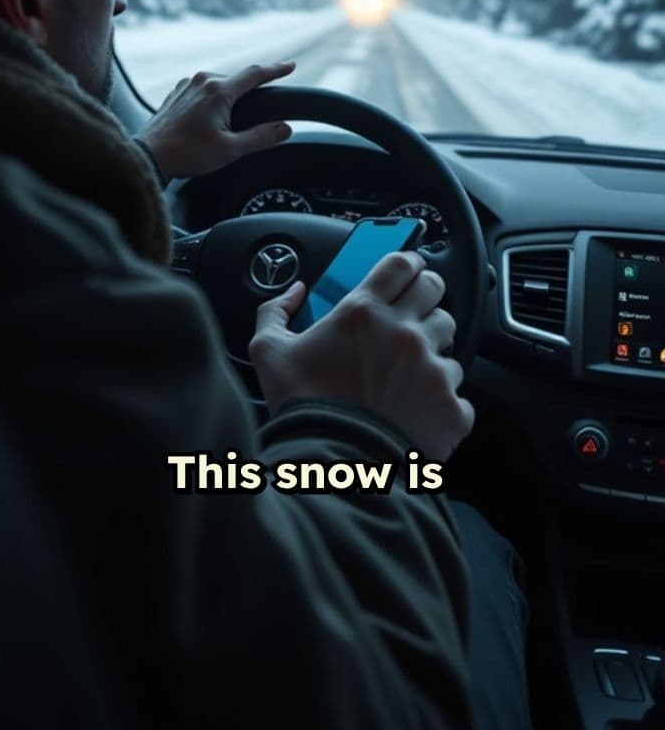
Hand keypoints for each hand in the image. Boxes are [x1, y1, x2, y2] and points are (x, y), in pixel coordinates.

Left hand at [138, 60, 295, 182]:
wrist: (149, 156)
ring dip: (230, 95)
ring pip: (219, 84)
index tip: (290, 65)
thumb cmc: (187, 154)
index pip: (255, 74)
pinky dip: (213, 98)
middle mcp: (202, 81)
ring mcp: (187, 85)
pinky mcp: (176, 92)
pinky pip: (202, 88)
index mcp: (218, 91)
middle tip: (262, 105)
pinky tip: (210, 118)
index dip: (276, 69)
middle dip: (251, 90)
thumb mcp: (230, 149)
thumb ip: (261, 137)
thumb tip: (285, 129)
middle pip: (237, 80)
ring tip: (232, 119)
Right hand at [249, 250, 473, 460]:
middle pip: (435, 290)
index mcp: (363, 312)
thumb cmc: (305, 410)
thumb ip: (275, 312)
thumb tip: (295, 293)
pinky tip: (417, 412)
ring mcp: (433, 368)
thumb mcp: (269, 354)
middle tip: (410, 316)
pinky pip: (459, 392)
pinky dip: (442, 401)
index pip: (402, 262)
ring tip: (407, 375)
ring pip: (450, 340)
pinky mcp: (452, 405)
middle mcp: (404, 332)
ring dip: (432, 352)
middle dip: (425, 298)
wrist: (333, 467)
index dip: (407, 263)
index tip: (406, 271)